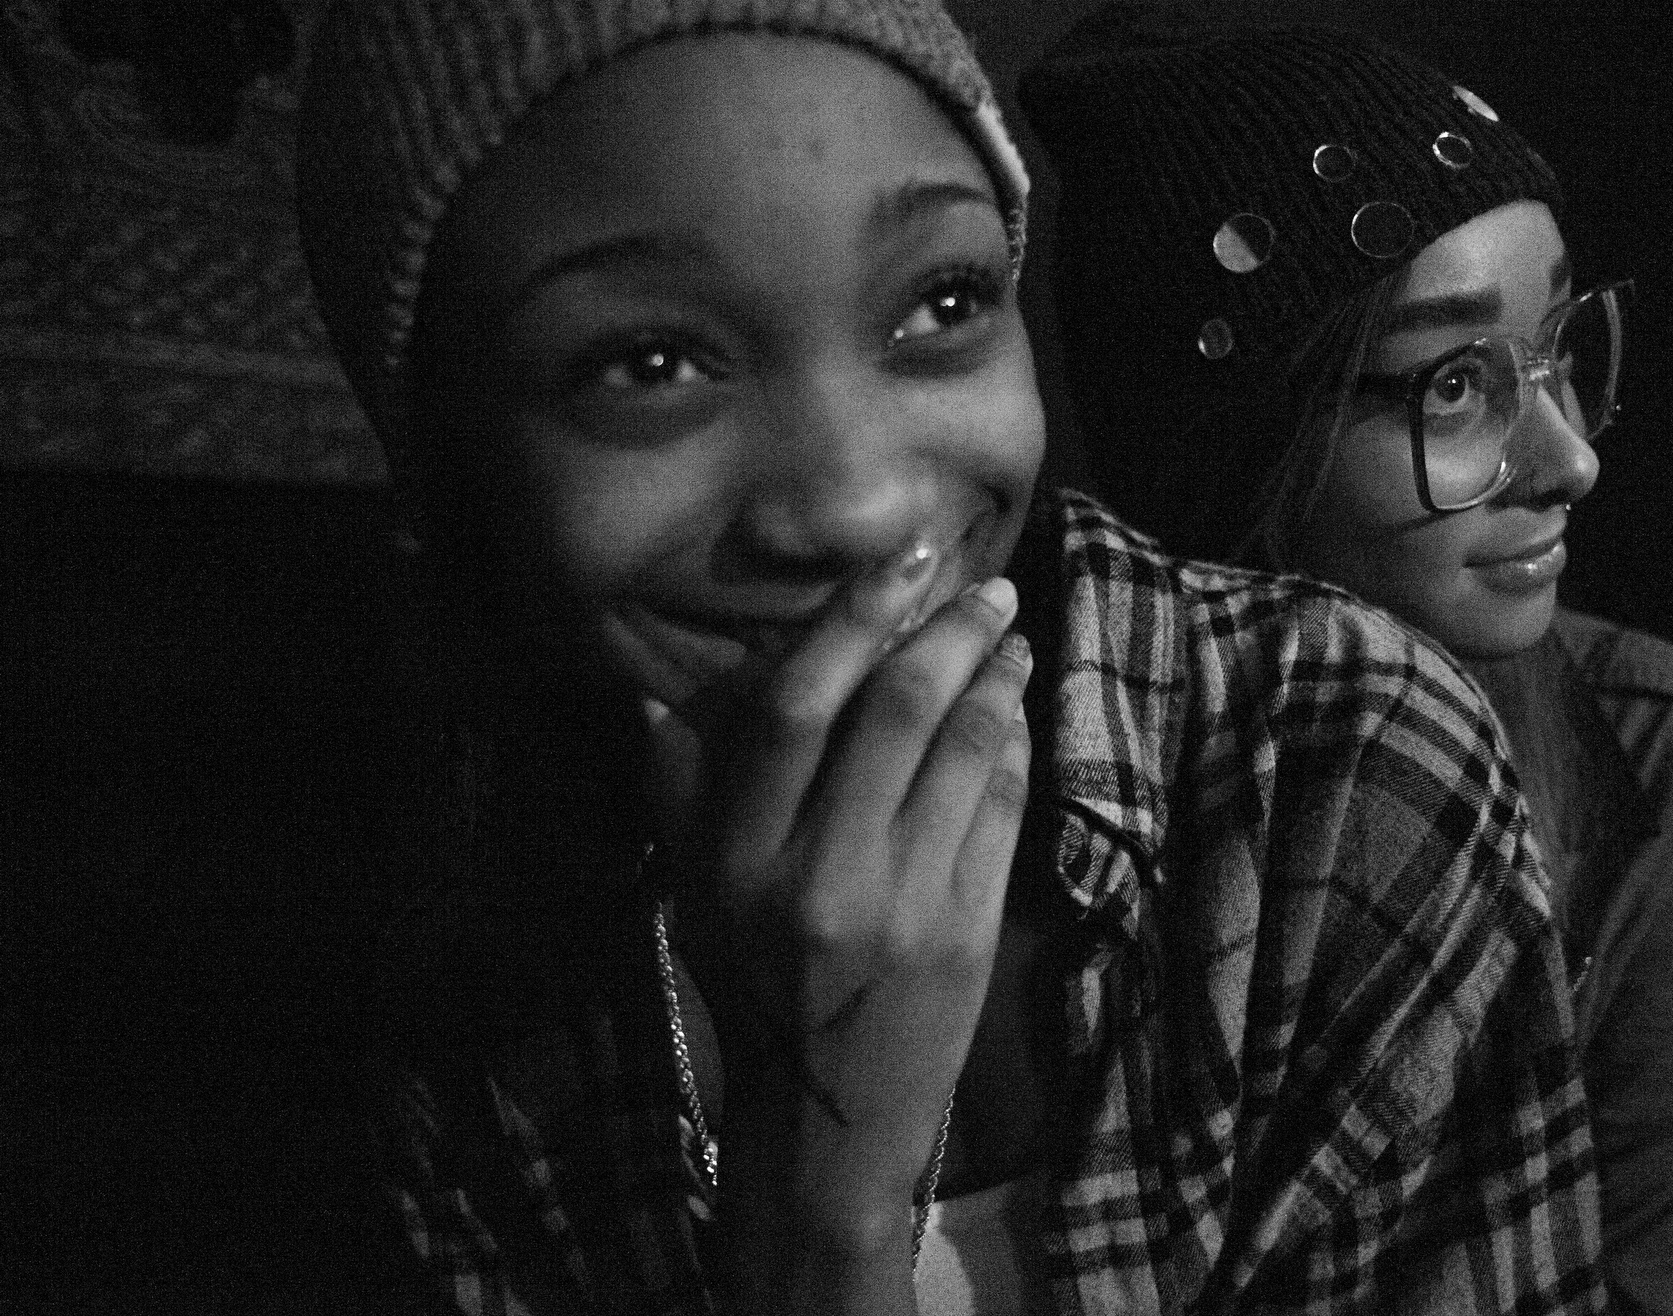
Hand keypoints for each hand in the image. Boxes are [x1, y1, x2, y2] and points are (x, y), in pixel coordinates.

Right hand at [601, 553, 1032, 1274]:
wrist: (831, 1115)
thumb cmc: (758, 986)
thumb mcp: (696, 895)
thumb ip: (678, 792)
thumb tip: (649, 689)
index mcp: (737, 857)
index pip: (793, 709)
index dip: (850, 622)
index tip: (900, 565)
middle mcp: (818, 875)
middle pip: (895, 712)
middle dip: (950, 631)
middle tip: (987, 589)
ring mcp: (902, 902)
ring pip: (966, 750)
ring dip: (998, 679)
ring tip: (1010, 639)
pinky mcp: (967, 929)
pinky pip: (1004, 808)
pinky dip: (1015, 746)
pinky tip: (1014, 714)